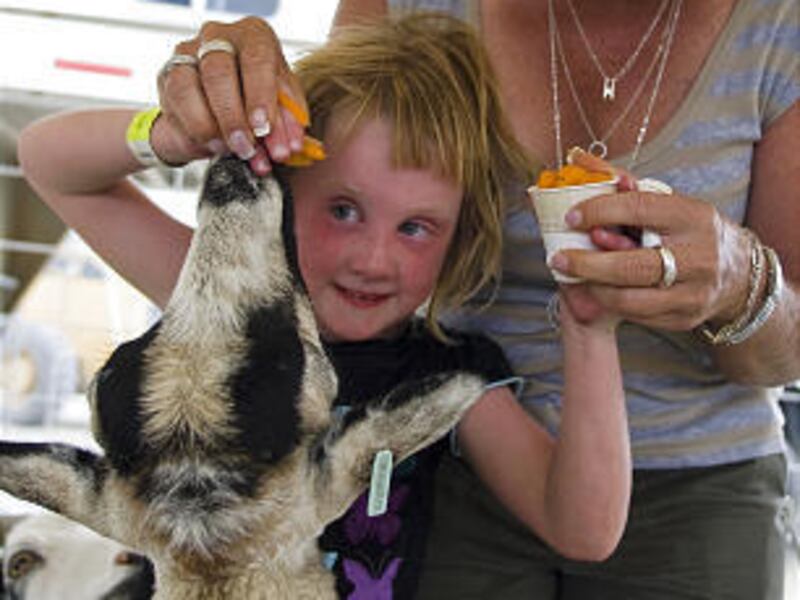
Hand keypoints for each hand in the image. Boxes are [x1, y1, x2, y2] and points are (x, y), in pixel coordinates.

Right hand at [157, 17, 307, 174]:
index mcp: (254, 37)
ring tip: (230, 150)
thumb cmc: (257, 99)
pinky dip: (194, 131)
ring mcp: (188, 54)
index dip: (260, 96)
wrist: (222, 107)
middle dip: (234, 117)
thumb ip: (287, 125)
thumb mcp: (281, 109)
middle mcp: (218, 37)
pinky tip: (212, 145)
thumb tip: (290, 146)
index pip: (257, 58)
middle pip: (219, 72)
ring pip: (187, 87)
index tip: (263, 128)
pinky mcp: (167, 75)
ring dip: (210, 127)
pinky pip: (174, 105)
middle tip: (246, 147)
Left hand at [551, 150, 751, 330]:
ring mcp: (693, 292)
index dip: (600, 211)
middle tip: (558, 258)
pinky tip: (595, 290)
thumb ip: (619, 182)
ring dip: (594, 287)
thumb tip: (576, 157)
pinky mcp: (684, 318)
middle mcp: (698, 256)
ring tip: (575, 275)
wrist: (737, 274)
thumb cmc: (687, 230)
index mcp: (693, 216)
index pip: (640, 209)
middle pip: (632, 265)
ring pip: (631, 299)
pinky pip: (636, 316)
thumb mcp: (664, 202)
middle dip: (588, 263)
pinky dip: (610, 303)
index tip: (570, 217)